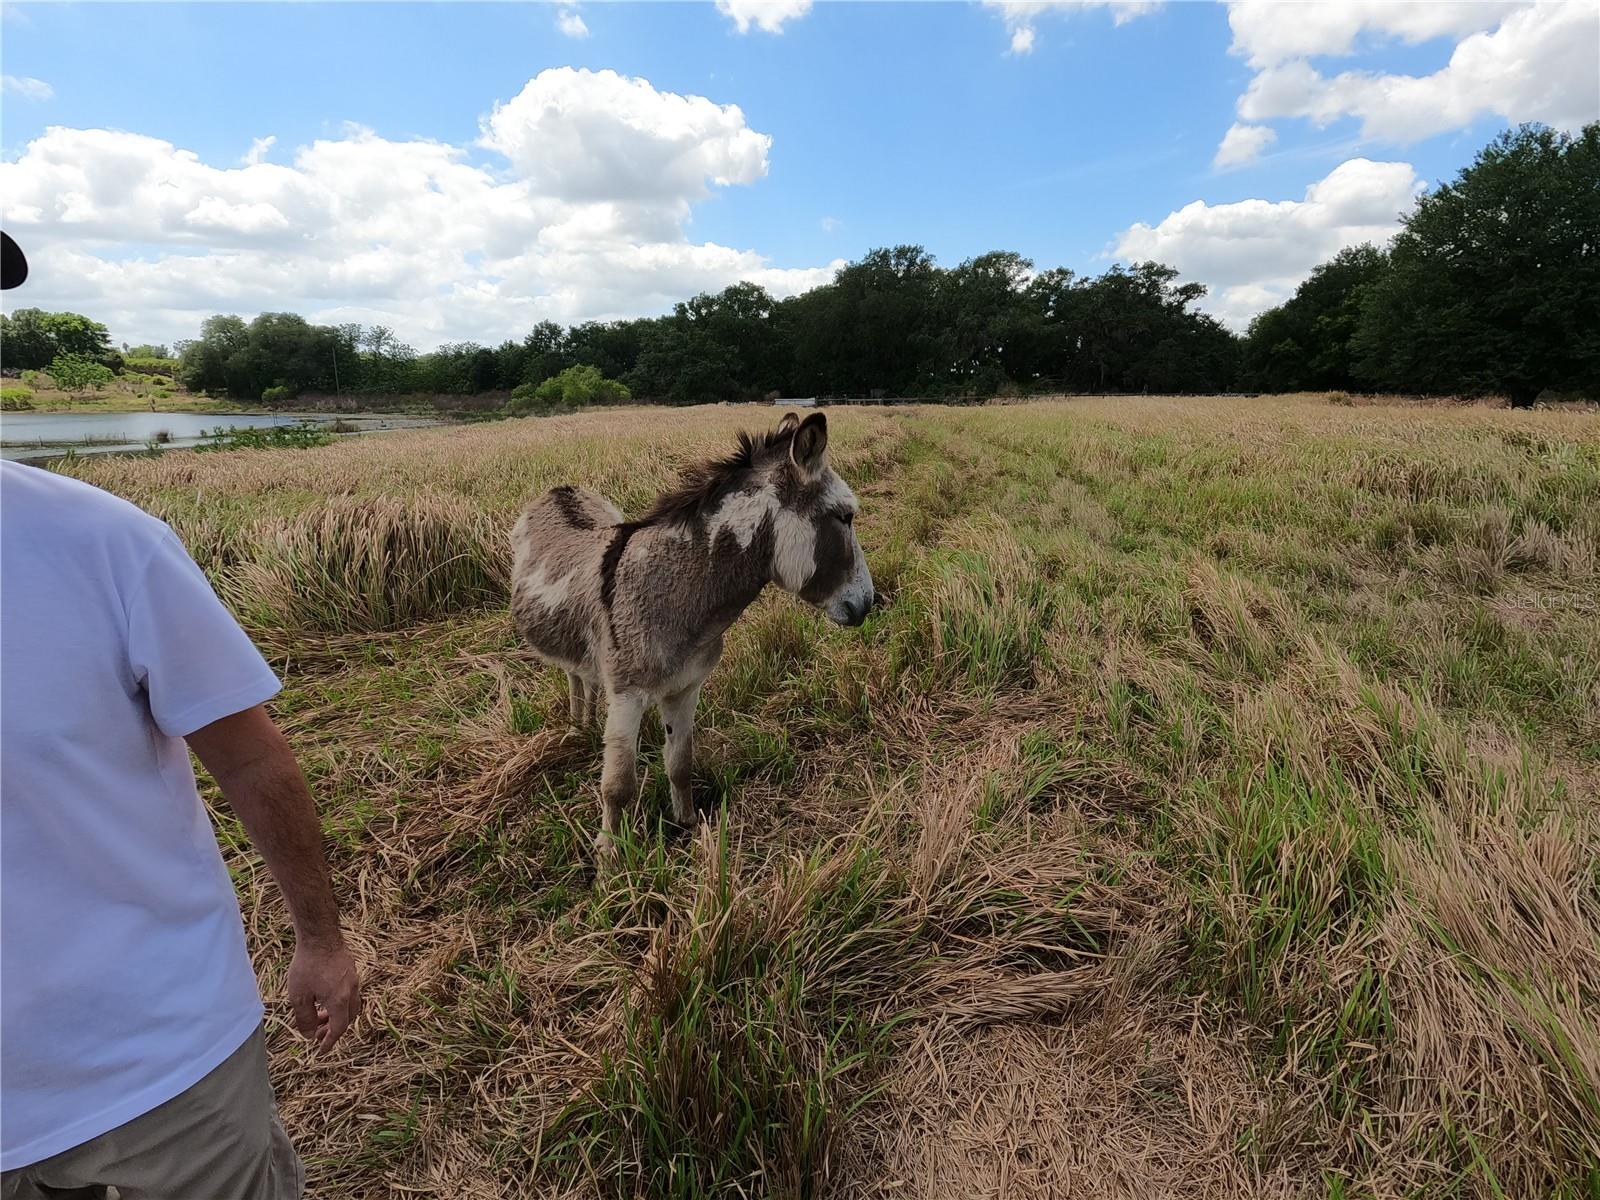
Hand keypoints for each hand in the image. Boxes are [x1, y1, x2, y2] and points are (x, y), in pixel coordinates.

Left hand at [286, 936, 360, 1053]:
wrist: (320, 935)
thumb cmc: (307, 965)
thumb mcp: (299, 996)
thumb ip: (304, 1019)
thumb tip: (308, 1035)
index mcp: (339, 1001)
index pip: (339, 1028)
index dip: (330, 1042)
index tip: (321, 1050)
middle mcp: (351, 991)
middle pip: (348, 1018)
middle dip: (333, 1029)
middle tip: (317, 1033)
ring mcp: (353, 979)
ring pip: (350, 1005)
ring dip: (335, 1015)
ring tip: (318, 1015)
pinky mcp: (351, 969)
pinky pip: (349, 992)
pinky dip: (338, 1002)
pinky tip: (323, 997)